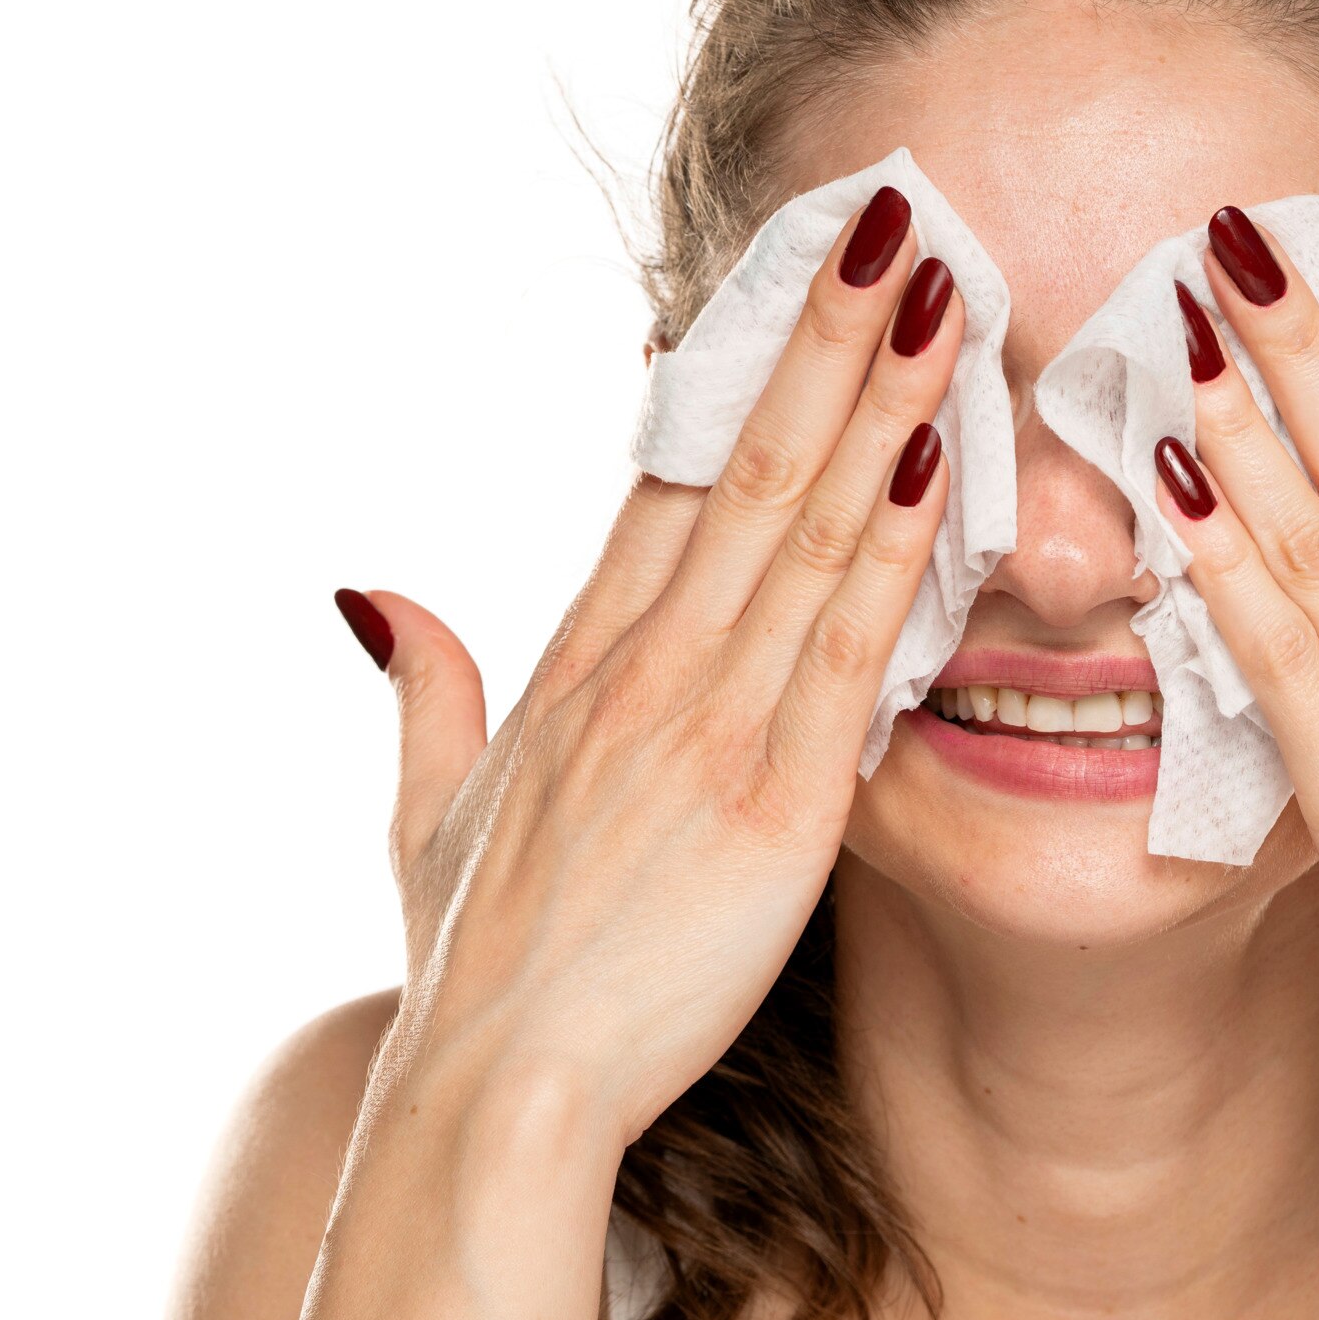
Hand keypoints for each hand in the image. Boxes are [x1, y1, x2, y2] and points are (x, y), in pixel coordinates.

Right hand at [348, 192, 959, 1138]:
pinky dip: (892, 551)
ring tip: (939, 294)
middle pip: (747, 472)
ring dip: (877, 406)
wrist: (496, 1098)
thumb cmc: (474, 974)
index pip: (667, 486)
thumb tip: (378, 593)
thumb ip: (424, 692)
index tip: (790, 283)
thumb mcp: (423, 819)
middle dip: (823, 340)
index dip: (735, 377)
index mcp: (571, 669)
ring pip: (804, 534)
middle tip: (889, 221)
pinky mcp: (772, 807)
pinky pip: (845, 651)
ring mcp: (705, 730)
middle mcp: (639, 674)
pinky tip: (939, 464)